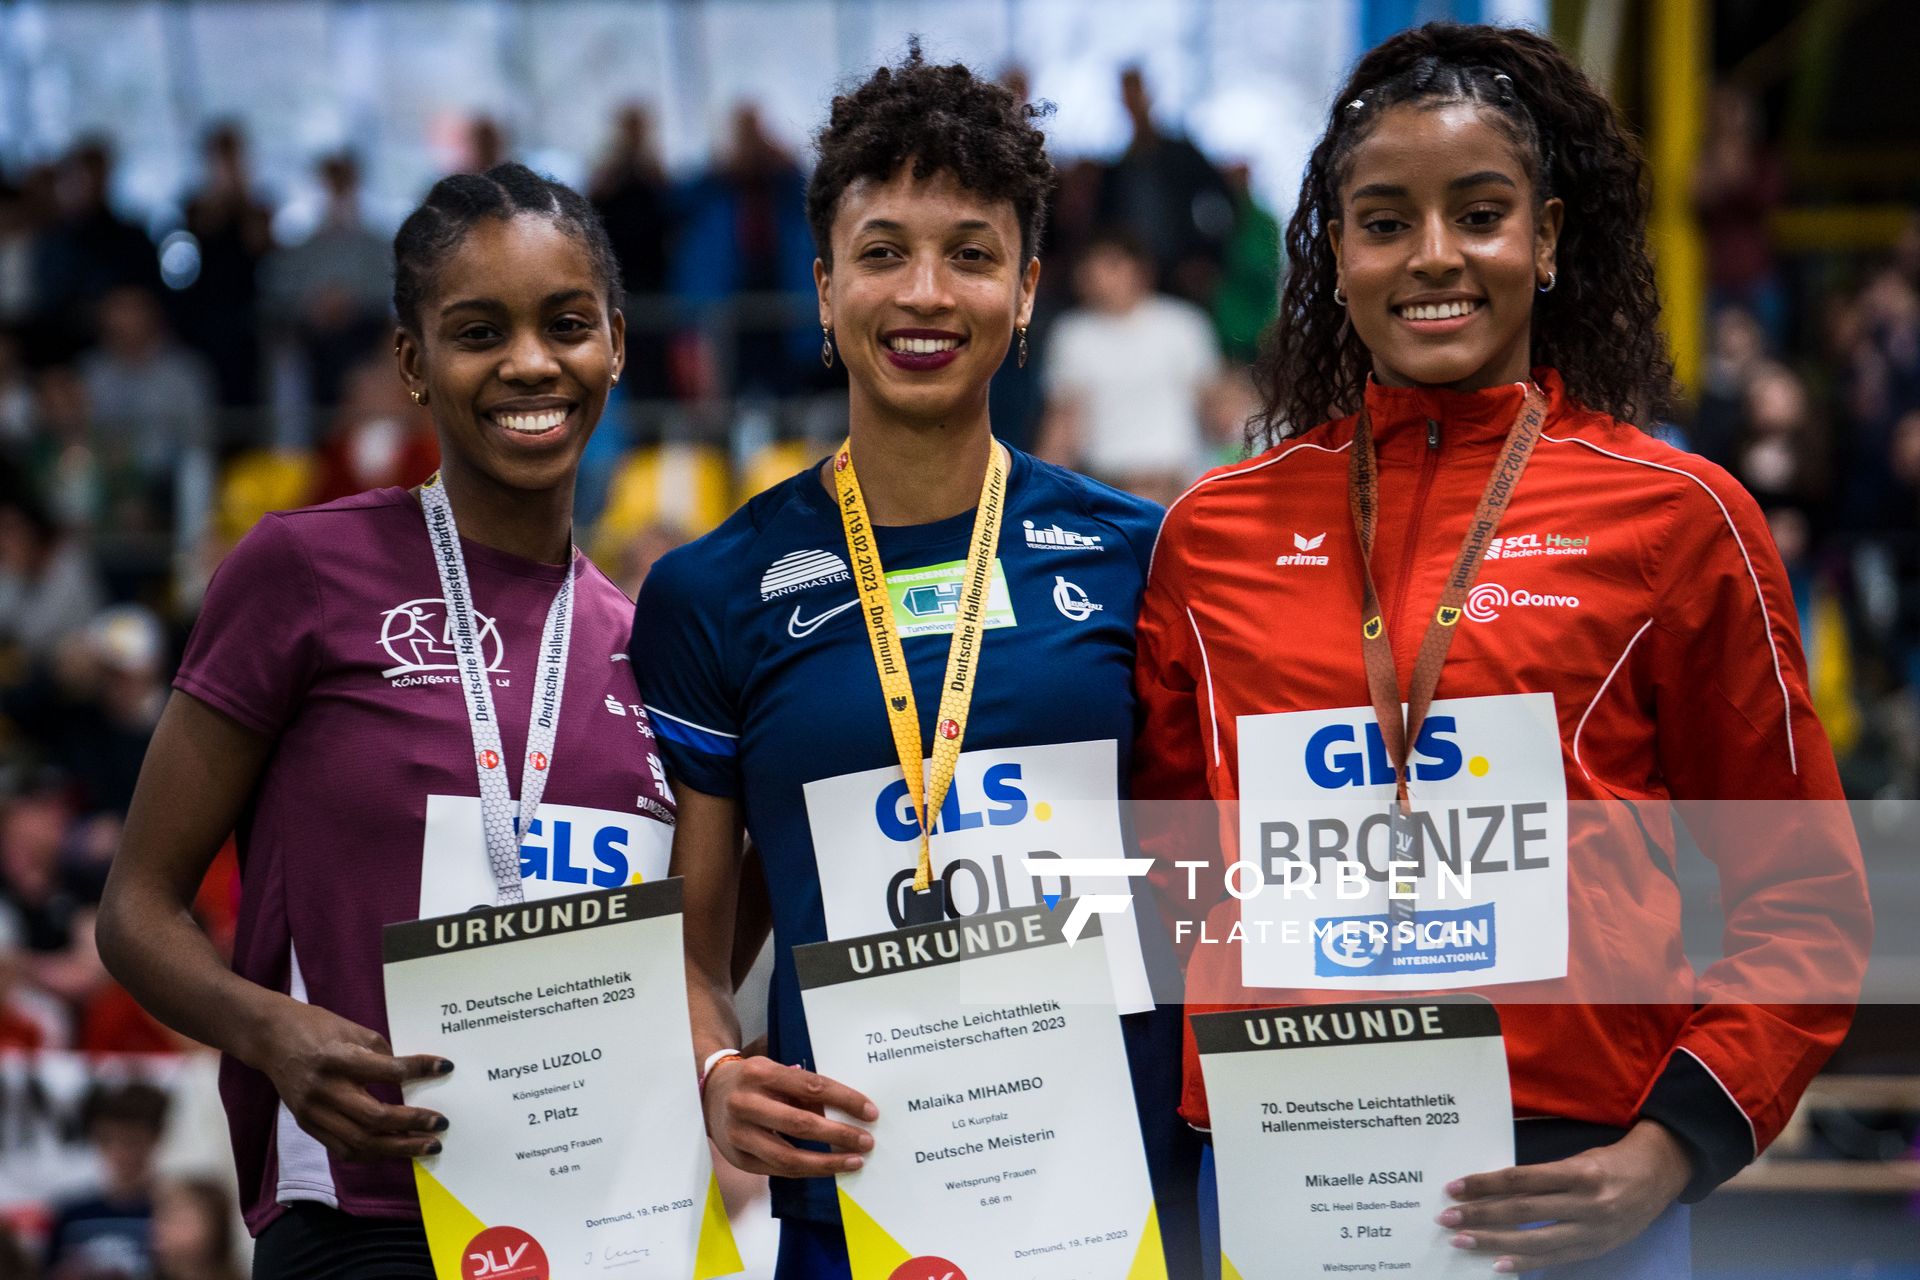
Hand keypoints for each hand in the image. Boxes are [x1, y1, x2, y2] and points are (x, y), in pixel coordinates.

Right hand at [254, 999, 451, 1161]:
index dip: (419, 1069)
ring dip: (398, 1148)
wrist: (271, 1038)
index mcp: (337, 1058)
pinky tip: (396, 1148)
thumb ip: (381, 1053)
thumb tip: (412, 1074)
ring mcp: (313, 1112)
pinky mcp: (307, 1125)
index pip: (387, 1071)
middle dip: (413, 1123)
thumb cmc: (316, 1027)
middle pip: (374, 1118)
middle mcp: (324, 1090)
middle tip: (441, 1124)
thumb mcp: (353, 1030)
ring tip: (427, 1146)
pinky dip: (373, 1152)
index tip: (445, 1067)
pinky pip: (344, 1148)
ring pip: (360, 1142)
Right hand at [702, 1056, 875, 1177]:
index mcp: (761, 1073)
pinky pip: (777, 1170)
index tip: (870, 1112)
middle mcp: (746, 1103)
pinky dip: (806, 1171)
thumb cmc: (751, 1080)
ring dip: (826, 1162)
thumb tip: (844, 1111)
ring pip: (788, 1156)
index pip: (812, 1087)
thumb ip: (802, 1088)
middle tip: (866, 1141)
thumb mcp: (774, 1071)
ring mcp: (738, 1134)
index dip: (844, 1100)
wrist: (707, 1092)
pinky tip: (826, 1168)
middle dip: (839, 1135)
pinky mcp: (737, 1158)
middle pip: (801, 1125)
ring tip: (853, 1161)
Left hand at [1438, 1120, 1692, 1272]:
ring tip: (1462, 1240)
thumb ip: (1542, 1174)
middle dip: (1481, 1215)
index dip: (1485, 1185)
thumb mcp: (1577, 1158)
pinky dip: (1524, 1262)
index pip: (1521, 1180)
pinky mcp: (1597, 1249)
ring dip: (1494, 1242)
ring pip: (1535, 1239)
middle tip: (1447, 1217)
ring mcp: (1593, 1230)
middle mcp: (1586, 1203)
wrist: (1660, 1176)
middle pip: (1523, 1211)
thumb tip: (1494, 1187)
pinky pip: (1555, 1258)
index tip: (1455, 1188)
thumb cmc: (1610, 1161)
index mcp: (1578, 1173)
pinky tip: (1497, 1264)